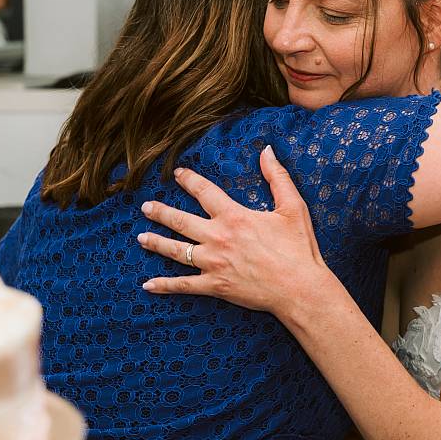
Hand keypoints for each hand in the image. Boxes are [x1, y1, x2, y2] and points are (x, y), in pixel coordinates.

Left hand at [136, 146, 335, 317]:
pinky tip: (148, 285)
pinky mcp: (215, 286)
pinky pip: (183, 285)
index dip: (189, 180)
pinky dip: (164, 286)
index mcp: (234, 216)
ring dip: (156, 243)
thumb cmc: (298, 248)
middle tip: (146, 207)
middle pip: (180, 221)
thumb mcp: (292, 207)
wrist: (299, 287)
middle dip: (161, 212)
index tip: (177, 173)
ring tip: (141, 237)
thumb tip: (268, 151)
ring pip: (176, 251)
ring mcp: (213, 263)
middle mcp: (217, 238)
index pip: (204, 192)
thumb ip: (277, 177)